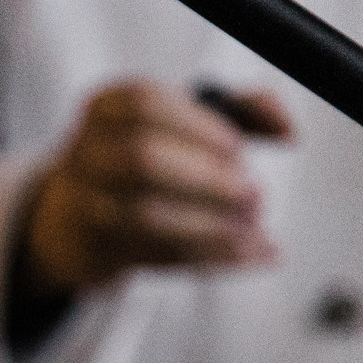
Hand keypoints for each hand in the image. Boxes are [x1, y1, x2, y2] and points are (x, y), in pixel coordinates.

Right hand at [19, 80, 290, 298]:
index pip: (145, 105)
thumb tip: (287, 129)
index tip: (238, 148)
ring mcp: (83, 207)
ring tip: (253, 230)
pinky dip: (209, 258)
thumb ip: (243, 111)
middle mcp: (86, 154)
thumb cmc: (142, 162)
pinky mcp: (95, 252)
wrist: (75, 222)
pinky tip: (247, 255)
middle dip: (208, 180)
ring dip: (210, 227)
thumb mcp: (183, 122)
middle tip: (253, 196)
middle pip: (141, 162)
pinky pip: (155, 256)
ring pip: (145, 217)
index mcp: (106, 109)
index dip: (200, 127)